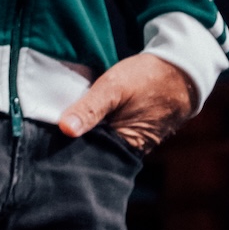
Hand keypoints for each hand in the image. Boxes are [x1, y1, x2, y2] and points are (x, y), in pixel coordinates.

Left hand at [58, 53, 194, 153]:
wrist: (181, 71)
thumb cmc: (148, 78)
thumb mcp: (114, 87)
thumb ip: (90, 108)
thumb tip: (65, 129)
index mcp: (124, 149)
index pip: (87, 159)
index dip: (68, 150)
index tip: (47, 143)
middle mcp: (129, 152)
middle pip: (94, 153)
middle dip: (76, 144)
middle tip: (50, 132)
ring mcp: (134, 143)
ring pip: (102, 144)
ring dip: (87, 135)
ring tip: (65, 124)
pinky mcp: (135, 132)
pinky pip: (111, 135)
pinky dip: (99, 129)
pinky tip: (87, 118)